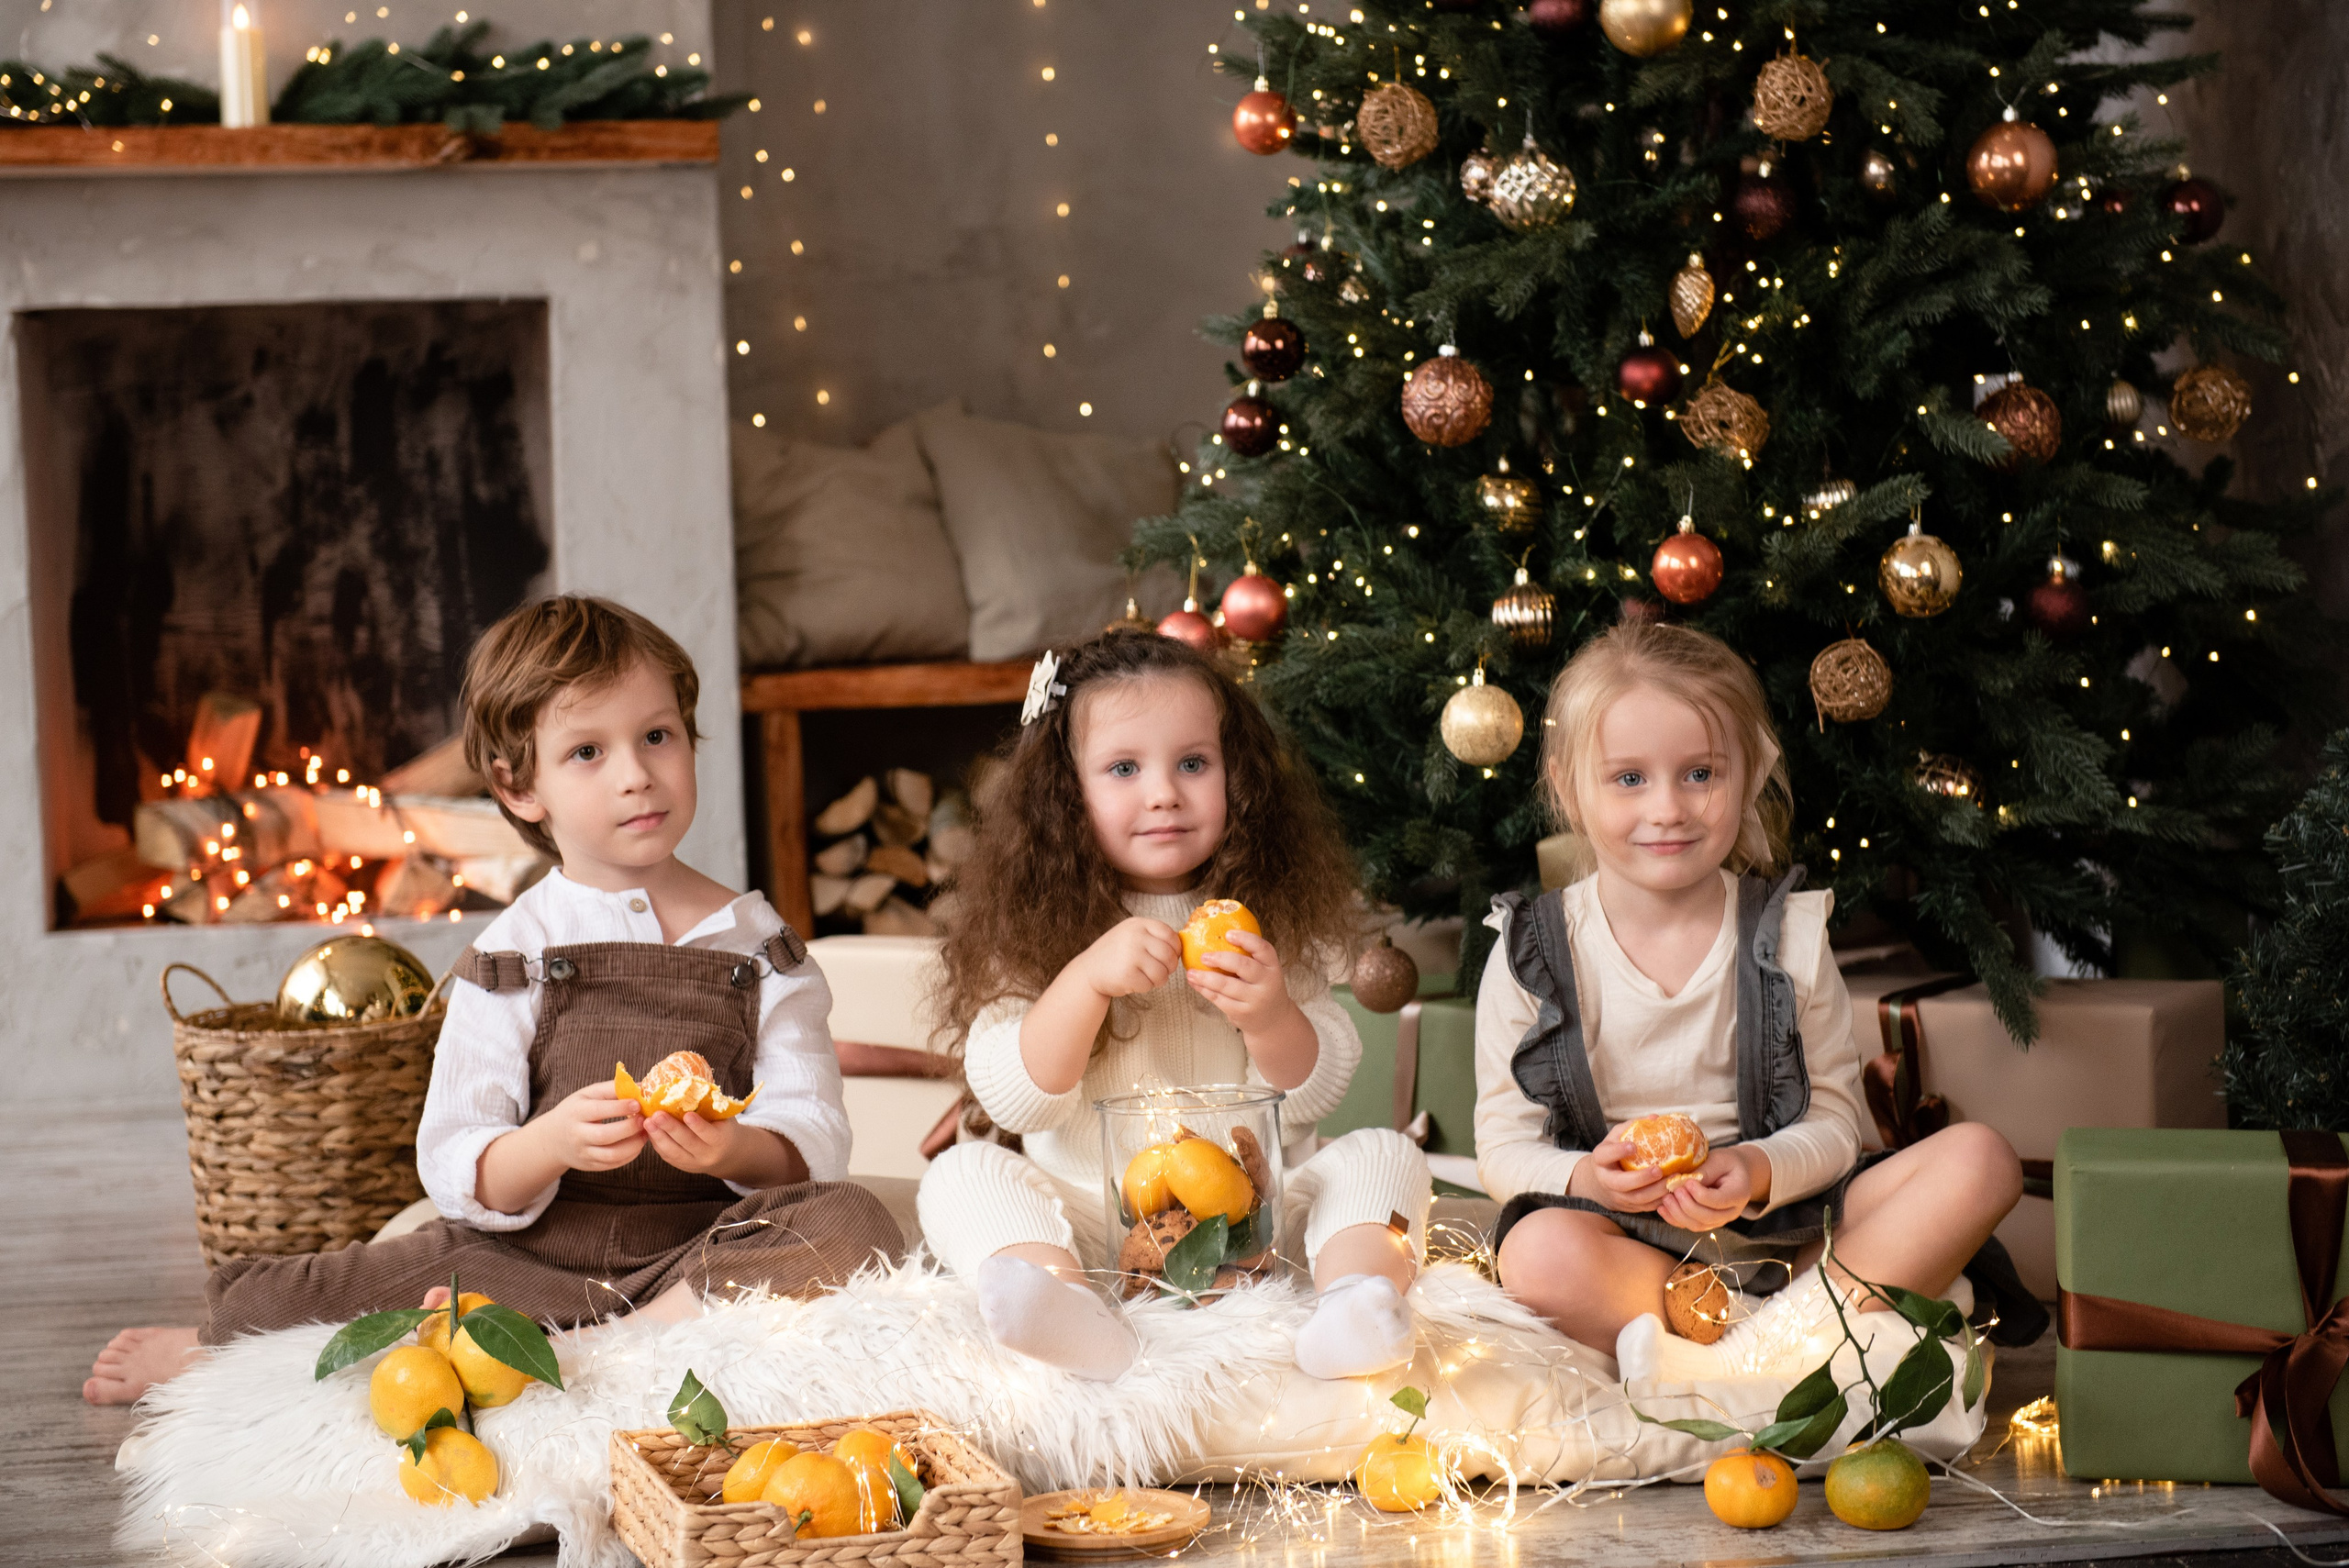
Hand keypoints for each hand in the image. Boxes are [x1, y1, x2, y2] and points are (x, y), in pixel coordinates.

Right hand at [536, 1081, 645, 1173]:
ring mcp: (584, 1153)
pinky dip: (630, 1155)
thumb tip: (640, 1086)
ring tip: (645, 1133)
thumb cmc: (577, 1110)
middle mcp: (577, 1135)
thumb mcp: (588, 1095)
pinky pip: (613, 1164)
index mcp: (576, 1112)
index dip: (620, 1107)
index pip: (598, 1110)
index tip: (638, 1103)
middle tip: (644, 1119)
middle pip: (605, 1135)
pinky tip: (638, 1144)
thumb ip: (612, 1089)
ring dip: (634, 1145)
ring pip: (611, 1155)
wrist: (554, 1138)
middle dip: (629, 1128)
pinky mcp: (590, 1165)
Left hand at [643, 1109, 743, 1176]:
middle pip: (687, 1143)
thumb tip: (691, 1084)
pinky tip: (649, 1129)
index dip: (698, 1125)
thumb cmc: (723, 1126)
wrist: (725, 1153)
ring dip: (658, 1136)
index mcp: (721, 1141)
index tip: (687, 1114)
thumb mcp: (723, 1116)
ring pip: (673, 1151)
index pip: (709, 1134)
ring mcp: (692, 1163)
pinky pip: (666, 1154)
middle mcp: (707, 1155)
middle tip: (657, 1115)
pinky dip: (656, 1141)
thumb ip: (710, 1105)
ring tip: (647, 1121)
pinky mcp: (680, 1165)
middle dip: (671, 1128)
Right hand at [1078, 917, 1182, 999]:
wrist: (1088, 972)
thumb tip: (1180, 945)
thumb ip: (1152, 936)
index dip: (1175, 948)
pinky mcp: (1127, 974)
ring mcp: (1131, 954)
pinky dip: (1145, 987)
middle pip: (1169, 955)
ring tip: (1147, 978)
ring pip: (1162, 972)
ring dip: (1159, 980)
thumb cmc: (1115, 955)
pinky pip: (1150, 984)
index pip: (1170, 934)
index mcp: (1138, 924)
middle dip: (1169, 967)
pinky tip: (1134, 982)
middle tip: (1159, 971)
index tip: (1170, 956)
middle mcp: (1135, 936)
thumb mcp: (1131, 935)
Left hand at [1186, 929, 1303, 1039]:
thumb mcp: (1265, 971)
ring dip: (1205, 978)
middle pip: (1243, 966)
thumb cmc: (1262, 987)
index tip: (1228, 934)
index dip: (1246, 939)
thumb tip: (1215, 936)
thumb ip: (1249, 957)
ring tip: (1191, 972)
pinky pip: (1219, 999)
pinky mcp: (1242, 1013)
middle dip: (1221, 959)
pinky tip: (1195, 983)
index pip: (1263, 948)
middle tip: (1204, 956)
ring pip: (1226, 985)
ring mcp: (1255, 999)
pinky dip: (1204, 990)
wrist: (1273, 1020)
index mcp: (1273, 966)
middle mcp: (1267, 982)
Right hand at [1567, 1122, 1670, 1213]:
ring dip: (1656, 1191)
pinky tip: (1674, 1190)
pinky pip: (1647, 1207)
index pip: (1604, 1155)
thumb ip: (1632, 1127)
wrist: (1602, 1183)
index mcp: (1600, 1161)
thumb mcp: (1616, 1138)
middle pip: (1621, 1184)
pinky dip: (1661, 1200)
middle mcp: (1606, 1181)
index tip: (1633, 1146)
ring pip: (1637, 1199)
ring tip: (1673, 1179)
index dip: (1617, 1152)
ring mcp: (1618, 1197)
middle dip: (1641, 1178)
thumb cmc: (1613, 1155)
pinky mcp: (1630, 1207)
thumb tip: (1655, 1118)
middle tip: (1659, 1169)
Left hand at [1657, 1148, 1757, 1232]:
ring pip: (1697, 1225)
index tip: (1687, 1182)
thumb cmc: (1728, 1163)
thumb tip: (1683, 1181)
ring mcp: (1718, 1220)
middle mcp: (1731, 1212)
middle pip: (1707, 1217)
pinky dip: (1674, 1219)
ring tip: (1666, 1198)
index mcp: (1738, 1194)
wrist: (1736, 1172)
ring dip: (1678, 1214)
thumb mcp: (1719, 1160)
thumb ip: (1705, 1171)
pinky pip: (1689, 1226)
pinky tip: (1662, 1208)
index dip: (1700, 1194)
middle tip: (1674, 1190)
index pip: (1719, 1201)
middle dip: (1687, 1205)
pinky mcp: (1706, 1222)